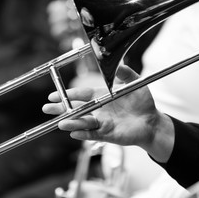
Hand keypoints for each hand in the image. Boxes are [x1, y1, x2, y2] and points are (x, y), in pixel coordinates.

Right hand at [43, 65, 174, 161]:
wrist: (152, 121)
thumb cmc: (142, 102)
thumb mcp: (135, 83)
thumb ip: (126, 73)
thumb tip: (117, 63)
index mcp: (101, 96)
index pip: (81, 95)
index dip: (69, 95)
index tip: (54, 95)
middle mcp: (98, 110)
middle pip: (76, 109)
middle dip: (61, 109)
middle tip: (46, 108)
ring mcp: (102, 122)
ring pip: (83, 123)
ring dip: (72, 123)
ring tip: (61, 123)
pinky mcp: (108, 134)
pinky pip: (93, 134)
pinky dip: (84, 134)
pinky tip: (74, 134)